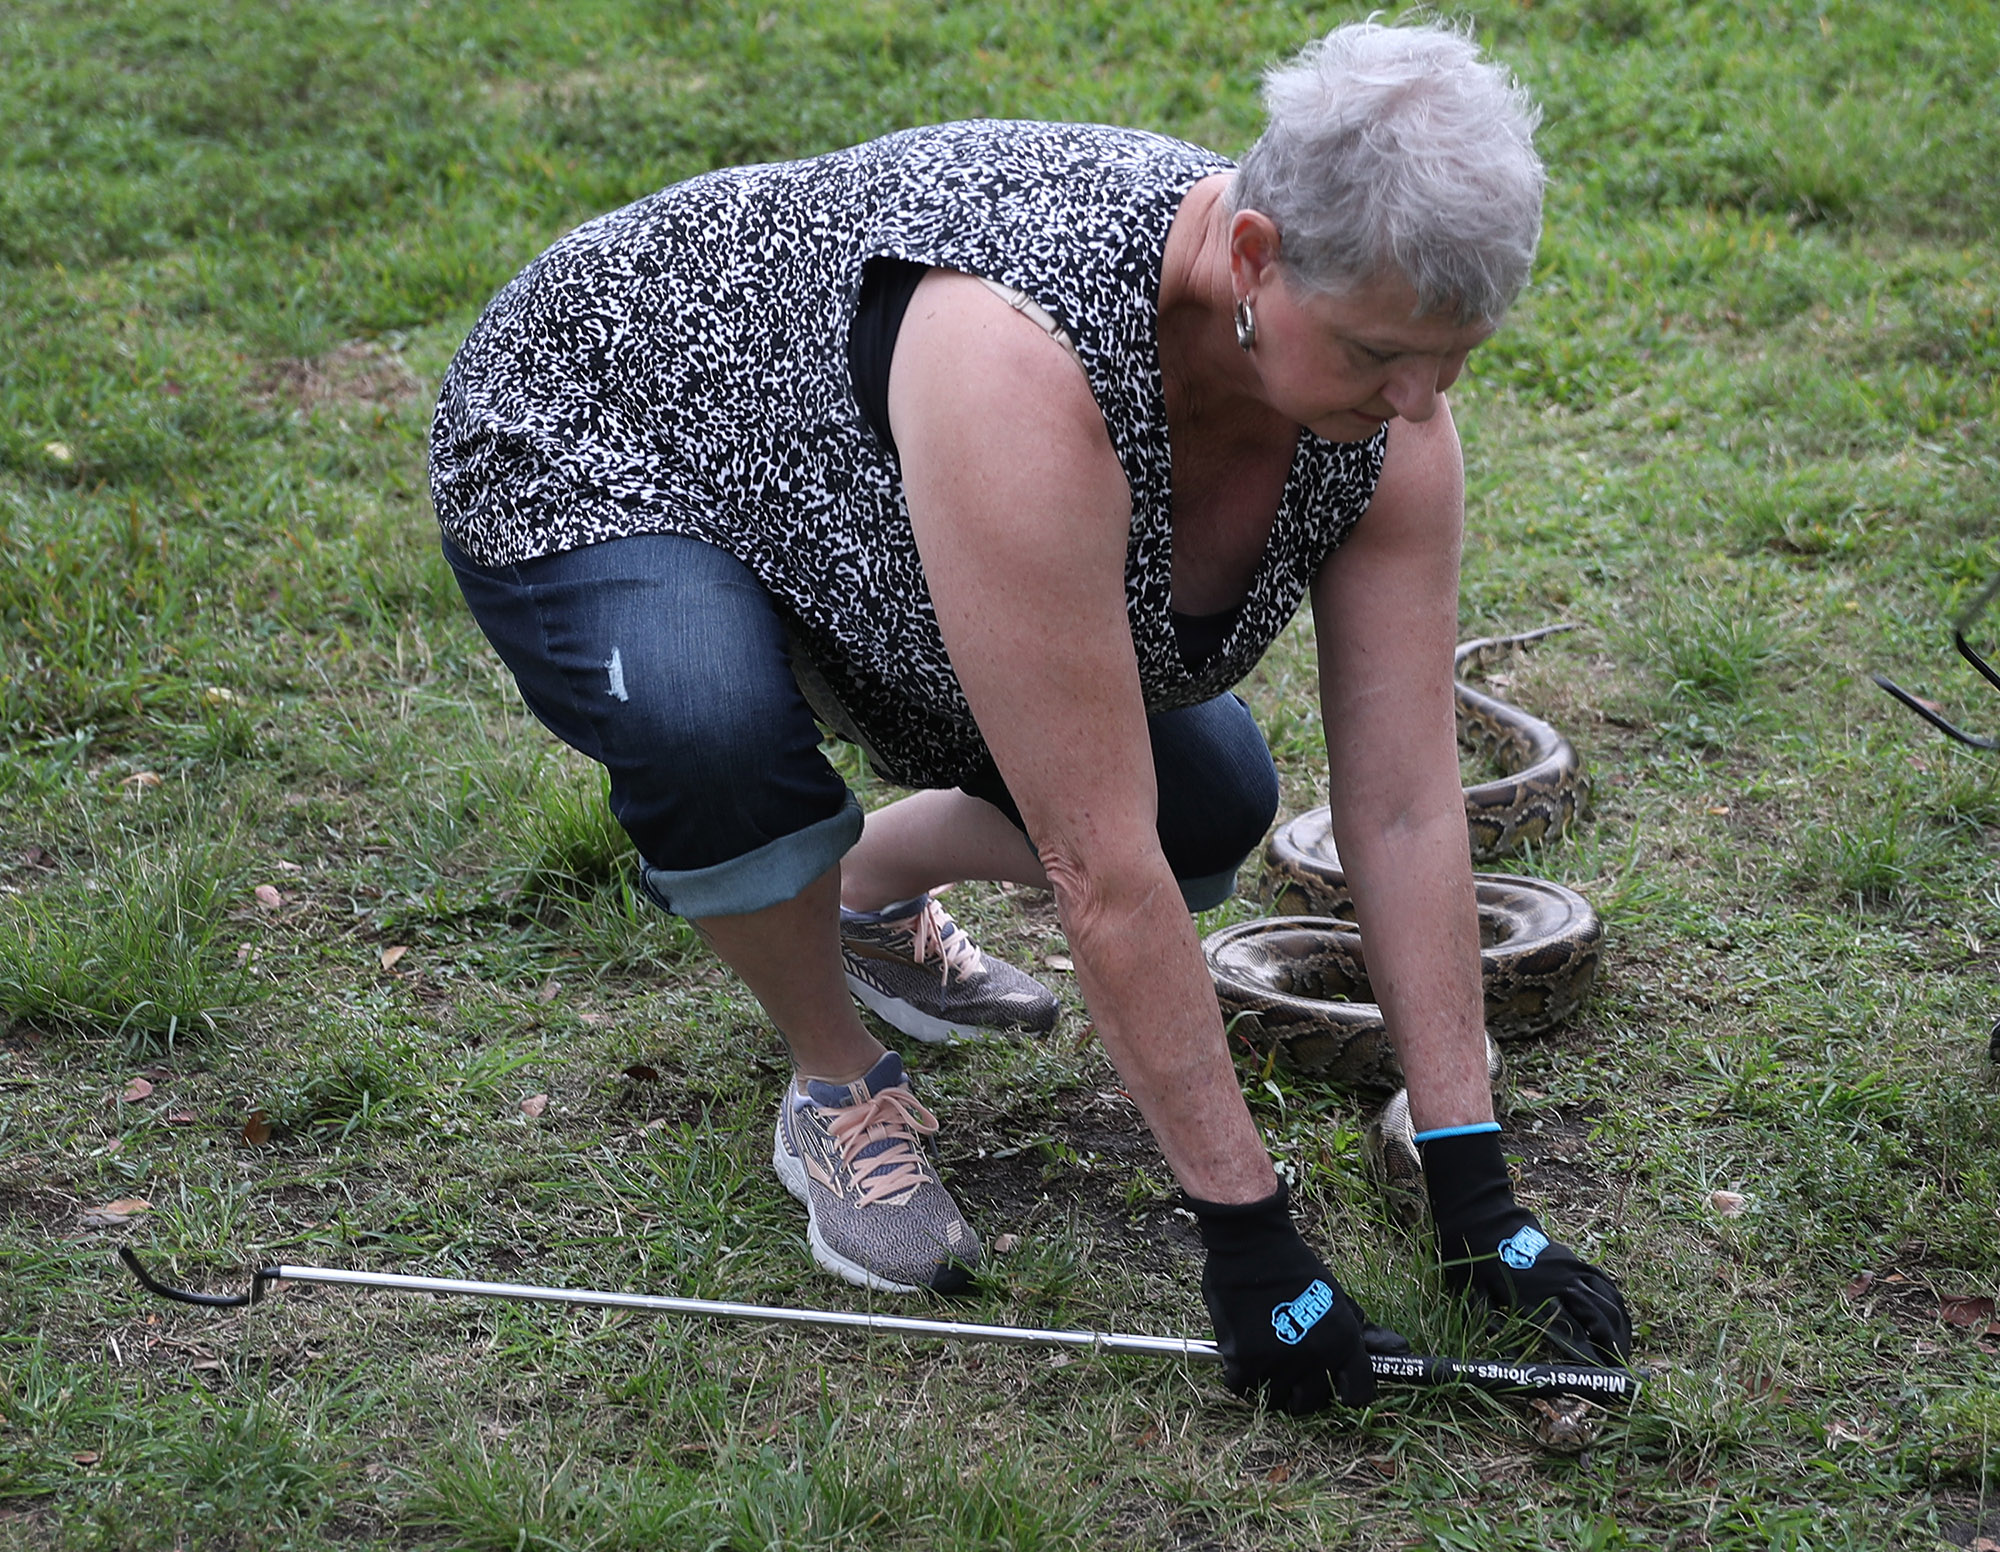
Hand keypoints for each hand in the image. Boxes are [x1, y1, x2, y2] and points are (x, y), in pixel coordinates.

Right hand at [1186, 1181, 1406, 1412]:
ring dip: (1269, 1384)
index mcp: (1343, 1342)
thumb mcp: (1337, 1298)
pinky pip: (1243, 1389)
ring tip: (1265, 1358)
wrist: (1253, 1242)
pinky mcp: (1243, 1360)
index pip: (1359, 1394)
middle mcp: (1315, 1357)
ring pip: (1275, 1399)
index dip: (1346, 1393)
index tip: (1334, 1387)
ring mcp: (1277, 1361)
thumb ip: (1363, 1332)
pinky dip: (1240, 1377)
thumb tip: (1401, 1350)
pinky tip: (1242, 1356)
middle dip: (1302, 1392)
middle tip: (1291, 1369)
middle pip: (1310, 1404)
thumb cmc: (1296, 1269)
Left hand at [1420, 1129, 1631, 1363]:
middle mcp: (1560, 1283)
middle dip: (1614, 1348)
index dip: (1592, 1360)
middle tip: (1619, 1369)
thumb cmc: (1476, 1264)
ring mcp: (1572, 1269)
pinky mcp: (1576, 1260)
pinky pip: (1606, 1284)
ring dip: (1621, 1329)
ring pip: (1610, 1302)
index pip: (1574, 1337)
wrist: (1483, 1220)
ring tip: (1622, 1352)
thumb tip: (1512, 1362)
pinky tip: (1620, 1321)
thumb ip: (1496, 1330)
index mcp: (1536, 1298)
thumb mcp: (1476, 1300)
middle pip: (1601, 1320)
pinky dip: (1617, 1305)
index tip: (1603, 1377)